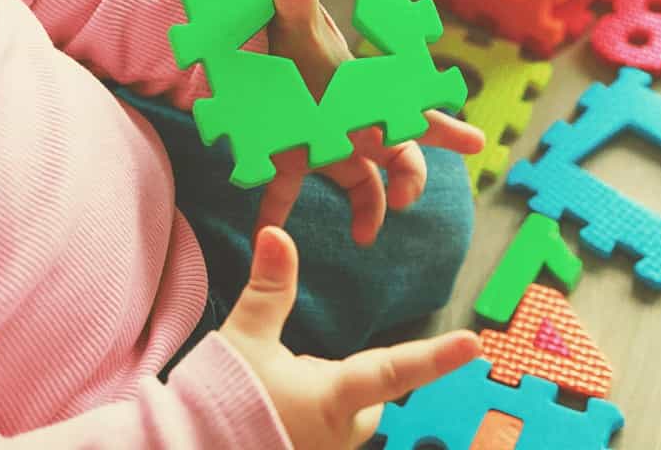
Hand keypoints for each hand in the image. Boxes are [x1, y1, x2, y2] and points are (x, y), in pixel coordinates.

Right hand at [221, 227, 480, 448]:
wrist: (186, 449)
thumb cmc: (217, 400)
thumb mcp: (244, 339)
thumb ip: (269, 289)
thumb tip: (276, 232)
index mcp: (332, 397)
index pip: (396, 370)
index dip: (437, 357)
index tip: (474, 345)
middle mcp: (340, 434)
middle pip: (370, 400)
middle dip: (350, 383)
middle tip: (293, 375)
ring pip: (348, 422)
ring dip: (327, 406)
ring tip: (275, 402)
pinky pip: (324, 439)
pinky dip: (308, 425)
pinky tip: (274, 422)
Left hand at [263, 0, 484, 245]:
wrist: (247, 42)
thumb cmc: (283, 27)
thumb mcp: (289, 13)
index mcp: (364, 91)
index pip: (415, 113)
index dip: (446, 129)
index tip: (475, 144)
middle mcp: (353, 120)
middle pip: (398, 157)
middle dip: (410, 180)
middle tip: (404, 198)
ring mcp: (324, 142)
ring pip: (361, 183)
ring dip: (369, 209)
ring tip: (364, 235)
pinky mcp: (287, 156)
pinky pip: (285, 194)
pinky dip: (274, 216)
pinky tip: (263, 237)